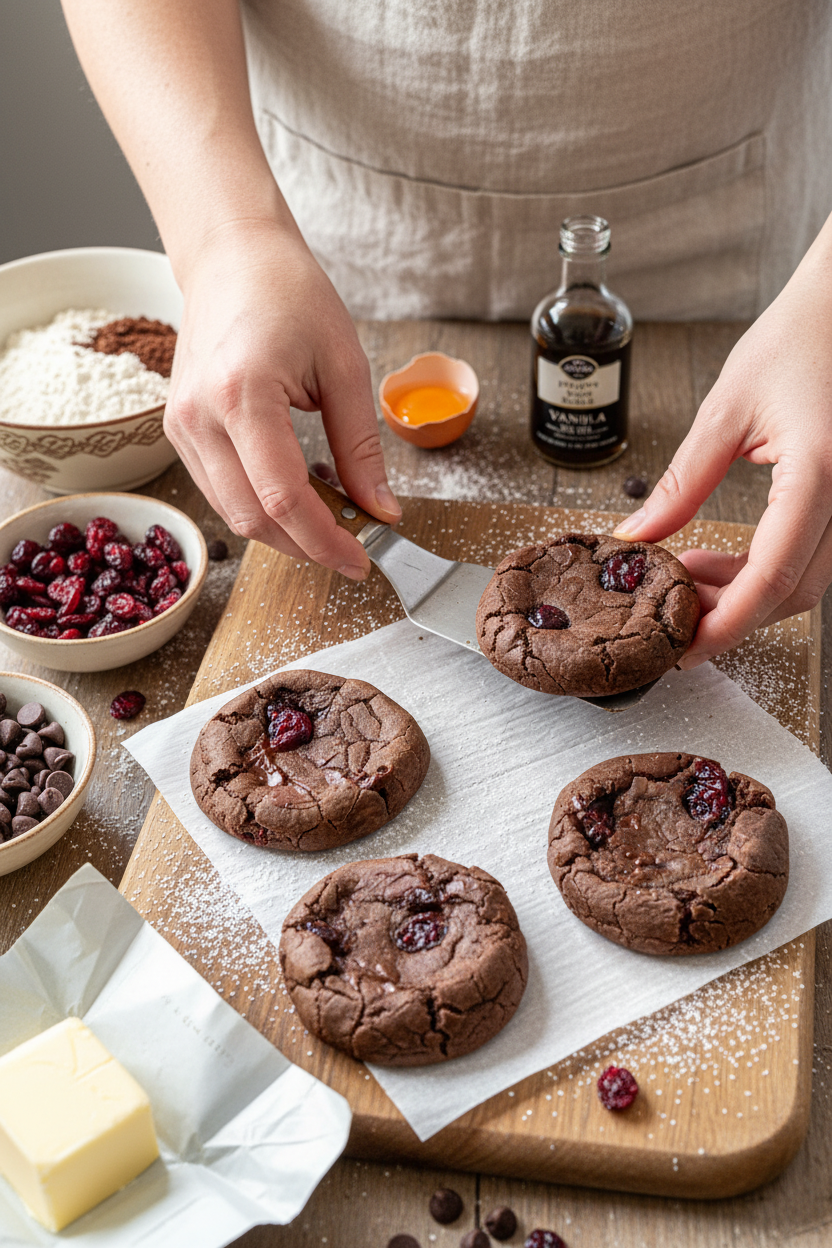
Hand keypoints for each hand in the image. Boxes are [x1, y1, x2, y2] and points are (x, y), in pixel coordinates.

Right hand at [165, 221, 400, 578]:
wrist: (233, 258)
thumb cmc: (290, 294)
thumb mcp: (345, 367)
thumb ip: (361, 448)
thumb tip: (381, 509)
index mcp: (241, 393)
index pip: (282, 498)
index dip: (325, 541)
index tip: (361, 558)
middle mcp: (199, 416)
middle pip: (252, 518)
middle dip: (307, 545)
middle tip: (354, 545)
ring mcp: (181, 427)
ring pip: (232, 514)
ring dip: (284, 531)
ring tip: (331, 517)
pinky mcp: (179, 432)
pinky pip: (220, 491)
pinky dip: (261, 507)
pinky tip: (298, 494)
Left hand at [613, 220, 831, 665]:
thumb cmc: (799, 338)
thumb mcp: (726, 408)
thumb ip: (682, 482)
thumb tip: (638, 538)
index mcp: (823, 474)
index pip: (774, 576)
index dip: (727, 622)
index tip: (684, 648)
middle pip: (792, 593)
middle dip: (728, 615)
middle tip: (670, 615)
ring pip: (804, 582)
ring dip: (743, 596)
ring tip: (684, 580)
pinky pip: (810, 556)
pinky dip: (763, 572)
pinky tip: (718, 561)